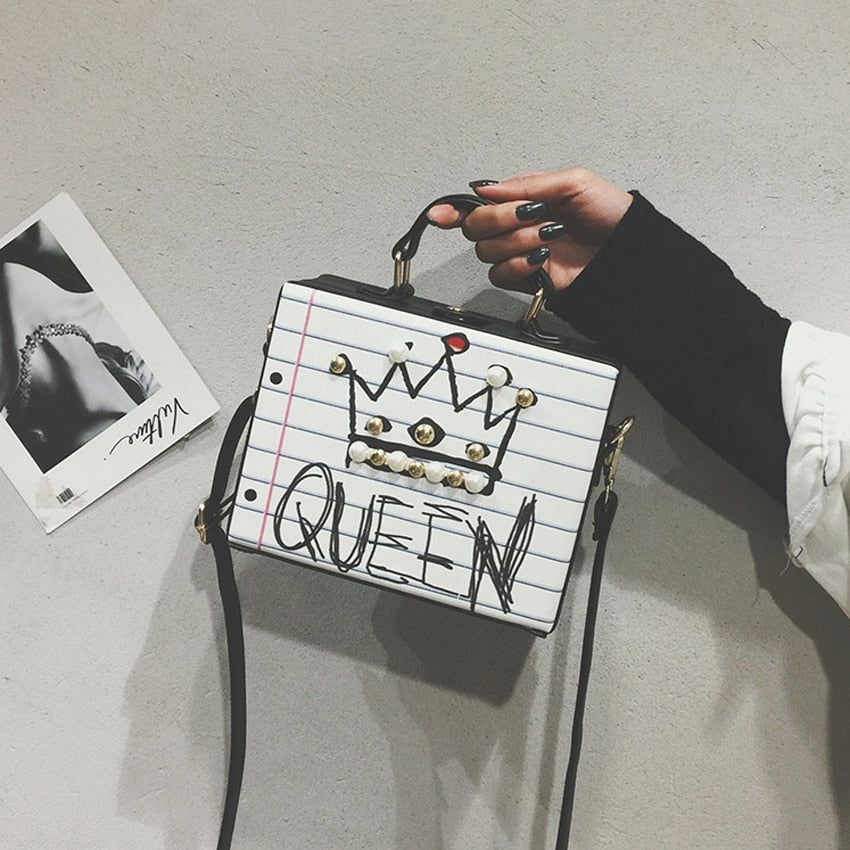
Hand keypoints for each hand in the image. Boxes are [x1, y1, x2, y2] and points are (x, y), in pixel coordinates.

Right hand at [428, 168, 631, 292]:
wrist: (628, 250)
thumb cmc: (610, 213)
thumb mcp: (572, 182)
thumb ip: (526, 184)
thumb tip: (487, 189)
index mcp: (522, 200)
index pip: (477, 205)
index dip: (453, 209)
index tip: (440, 214)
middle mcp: (516, 227)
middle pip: (475, 228)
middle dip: (498, 220)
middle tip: (527, 214)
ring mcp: (520, 253)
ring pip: (486, 253)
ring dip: (516, 242)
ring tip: (546, 237)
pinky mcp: (528, 278)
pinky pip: (502, 276)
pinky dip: (518, 266)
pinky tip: (539, 258)